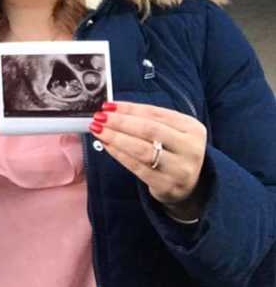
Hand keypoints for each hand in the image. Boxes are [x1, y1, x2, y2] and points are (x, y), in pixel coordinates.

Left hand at [90, 101, 207, 219]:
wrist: (191, 186)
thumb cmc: (173, 151)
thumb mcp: (171, 132)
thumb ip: (146, 120)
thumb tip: (112, 110)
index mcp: (193, 129)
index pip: (155, 113)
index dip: (129, 108)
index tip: (107, 105)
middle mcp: (191, 149)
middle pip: (149, 130)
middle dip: (120, 122)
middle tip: (99, 117)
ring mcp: (180, 169)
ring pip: (142, 150)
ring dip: (115, 138)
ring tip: (98, 130)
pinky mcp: (167, 185)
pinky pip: (137, 167)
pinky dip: (118, 154)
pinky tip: (106, 145)